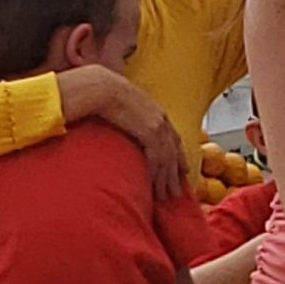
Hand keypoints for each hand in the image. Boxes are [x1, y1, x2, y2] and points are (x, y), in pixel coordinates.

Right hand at [67, 66, 187, 201]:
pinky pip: (157, 159)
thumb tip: (122, 126)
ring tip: (166, 196)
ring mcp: (158, 126)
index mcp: (156, 112)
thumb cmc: (105, 93)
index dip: (178, 155)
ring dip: (167, 180)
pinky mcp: (150, 133)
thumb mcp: (123, 105)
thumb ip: (129, 118)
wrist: (102, 87)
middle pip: (174, 151)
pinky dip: (157, 175)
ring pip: (168, 159)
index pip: (173, 138)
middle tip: (176, 191)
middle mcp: (161, 119)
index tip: (182, 169)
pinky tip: (155, 187)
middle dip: (176, 173)